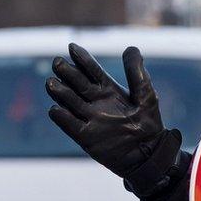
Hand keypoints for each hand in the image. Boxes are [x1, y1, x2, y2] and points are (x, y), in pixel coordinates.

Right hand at [46, 43, 166, 177]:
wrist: (149, 154)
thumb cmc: (149, 123)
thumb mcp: (146, 95)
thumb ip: (137, 73)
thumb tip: (130, 48)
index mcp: (108, 90)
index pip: (91, 71)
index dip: (82, 59)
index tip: (72, 47)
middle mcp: (95, 102)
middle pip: (77, 84)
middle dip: (67, 73)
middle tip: (57, 62)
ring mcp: (89, 119)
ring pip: (70, 102)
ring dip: (60, 92)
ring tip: (51, 82)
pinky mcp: (86, 137)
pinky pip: (71, 126)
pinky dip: (62, 118)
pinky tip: (55, 109)